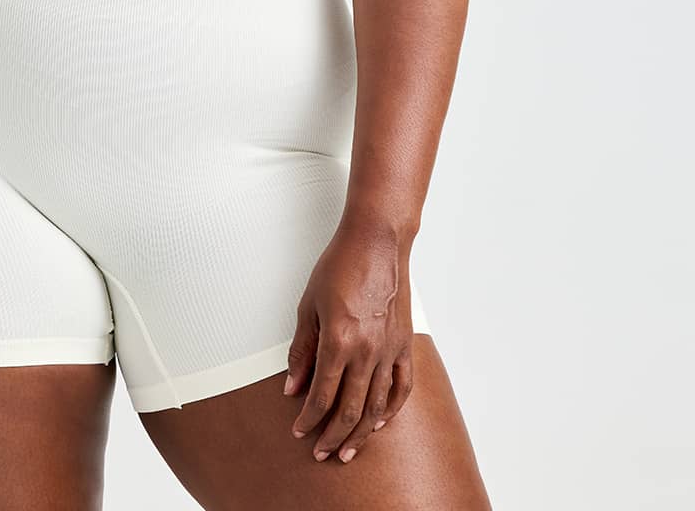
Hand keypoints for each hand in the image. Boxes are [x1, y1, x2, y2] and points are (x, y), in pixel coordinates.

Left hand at [283, 219, 416, 463]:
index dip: (309, 419)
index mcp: (338, 341)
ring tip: (349, 449)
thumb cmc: (339, 266)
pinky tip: (379, 421)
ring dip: (361, 432)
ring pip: (376, 405)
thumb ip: (302, 350)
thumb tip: (292, 387)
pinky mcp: (404, 343)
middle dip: (333, 436)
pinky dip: (391, 409)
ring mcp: (389, 349)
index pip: (321, 395)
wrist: (376, 242)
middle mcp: (366, 351)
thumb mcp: (308, 305)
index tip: (300, 432)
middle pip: (349, 409)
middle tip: (321, 453)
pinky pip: (401, 386)